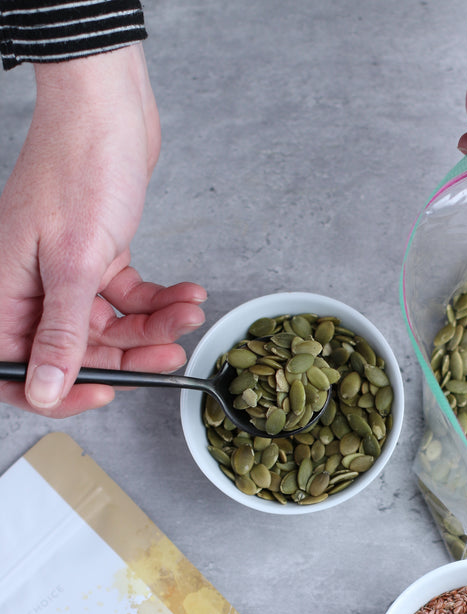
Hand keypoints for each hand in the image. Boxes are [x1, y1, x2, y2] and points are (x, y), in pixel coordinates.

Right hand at [0, 44, 206, 416]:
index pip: (20, 367)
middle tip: (169, 355)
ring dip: (154, 327)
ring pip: (110, 327)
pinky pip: (128, 298)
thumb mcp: (73, 263)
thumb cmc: (79, 165)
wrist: (107, 105)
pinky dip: (158, 300)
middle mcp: (32, 286)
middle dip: (129, 356)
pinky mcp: (98, 257)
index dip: (60, 391)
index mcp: (7, 290)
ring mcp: (66, 272)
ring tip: (187, 315)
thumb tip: (43, 389)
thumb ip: (59, 334)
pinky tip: (184, 294)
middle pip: (78, 351)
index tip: (104, 394)